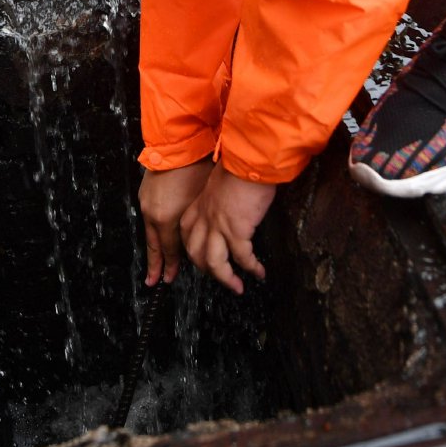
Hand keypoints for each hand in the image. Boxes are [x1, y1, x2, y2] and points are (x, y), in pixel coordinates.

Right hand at [139, 160, 212, 285]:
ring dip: (154, 246)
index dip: (171, 265)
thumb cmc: (195, 168)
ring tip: (155, 260)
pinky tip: (158, 230)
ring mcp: (146, 202)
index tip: (169, 278)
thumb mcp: (202, 201)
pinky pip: (148, 217)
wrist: (177, 143)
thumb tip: (202, 235)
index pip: (169, 250)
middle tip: (153, 280)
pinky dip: (154, 229)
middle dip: (155, 264)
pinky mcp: (145, 191)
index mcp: (166, 219)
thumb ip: (198, 222)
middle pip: (154, 245)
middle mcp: (152, 213)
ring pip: (150, 232)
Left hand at [178, 166, 275, 294]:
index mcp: (199, 206)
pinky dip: (251, 268)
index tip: (202, 258)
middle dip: (207, 270)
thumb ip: (220, 199)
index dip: (193, 250)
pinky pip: (242, 258)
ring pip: (214, 263)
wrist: (249, 159)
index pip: (187, 233)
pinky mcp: (237, 231)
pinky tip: (259, 273)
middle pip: (196, 253)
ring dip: (226, 279)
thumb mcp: (221, 184)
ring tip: (237, 287)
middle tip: (221, 277)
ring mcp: (218, 226)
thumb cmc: (240, 166)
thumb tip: (231, 209)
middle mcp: (204, 218)